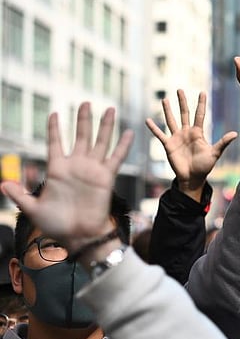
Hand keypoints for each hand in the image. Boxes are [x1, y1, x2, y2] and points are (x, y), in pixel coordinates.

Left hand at [0, 103, 132, 251]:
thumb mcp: (33, 209)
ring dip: (105, 126)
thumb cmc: (57, 225)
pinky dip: (122, 146)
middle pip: (81, 136)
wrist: (79, 235)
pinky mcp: (106, 178)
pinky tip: (128, 133)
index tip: (54, 113)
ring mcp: (92, 170)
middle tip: (86, 102)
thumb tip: (2, 184)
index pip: (55, 142)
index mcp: (57, 169)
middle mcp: (76, 166)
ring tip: (110, 109)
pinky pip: (116, 158)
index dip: (54, 128)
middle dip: (83, 119)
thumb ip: (19, 195)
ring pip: (100, 142)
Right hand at [145, 90, 236, 196]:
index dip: (201, 104)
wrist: (192, 178)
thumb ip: (223, 142)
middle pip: (184, 113)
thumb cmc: (204, 166)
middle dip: (182, 102)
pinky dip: (154, 128)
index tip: (202, 92)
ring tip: (164, 99)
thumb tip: (235, 134)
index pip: (199, 114)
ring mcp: (176, 138)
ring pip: (171, 120)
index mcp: (198, 133)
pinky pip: (159, 135)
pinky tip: (148, 120)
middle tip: (180, 89)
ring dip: (168, 110)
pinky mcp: (168, 145)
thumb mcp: (214, 153)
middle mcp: (186, 132)